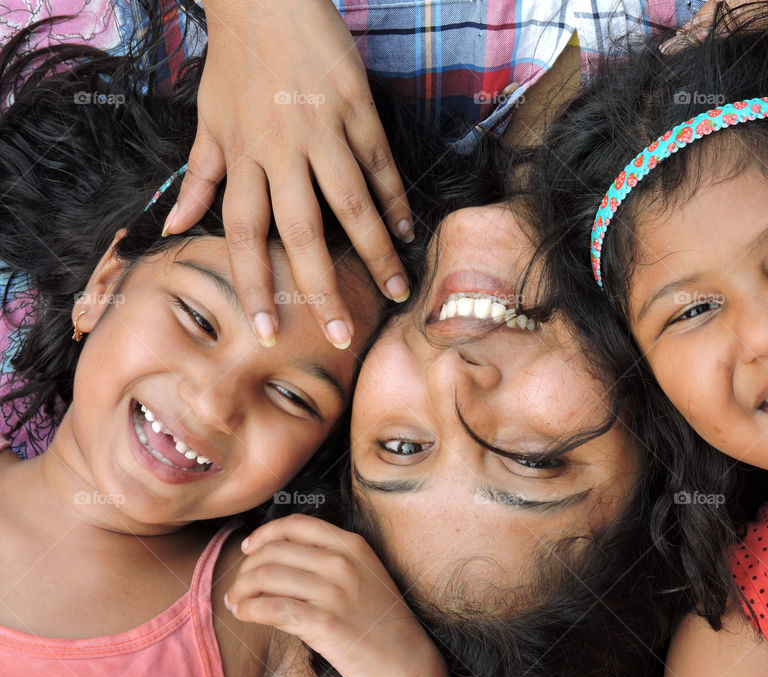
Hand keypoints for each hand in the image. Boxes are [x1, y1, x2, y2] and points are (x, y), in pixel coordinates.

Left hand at [166, 0, 412, 349]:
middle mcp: (279, 149)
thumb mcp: (207, 121)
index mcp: (241, 157)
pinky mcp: (355, 106)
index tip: (269, 331)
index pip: (245, 235)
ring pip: (350, 202)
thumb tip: (175, 227)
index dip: (255, 286)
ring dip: (374, 251)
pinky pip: (377, 162)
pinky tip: (406, 230)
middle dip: (320, 287)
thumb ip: (197, 178)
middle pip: (300, 231)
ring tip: (396, 289)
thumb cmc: (235, 63)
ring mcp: (321, 128)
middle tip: (341, 335)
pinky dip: (393, 197)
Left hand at [225, 515, 455, 676]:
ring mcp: (334, 591)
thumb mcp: (363, 577)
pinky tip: (245, 614)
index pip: (296, 524)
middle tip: (239, 584)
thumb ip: (329, 562)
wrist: (408, 662)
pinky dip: (249, 609)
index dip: (265, 534)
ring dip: (242, 589)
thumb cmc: (381, 623)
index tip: (249, 547)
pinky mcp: (324, 623)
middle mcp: (342, 562)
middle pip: (275, 550)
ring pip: (267, 576)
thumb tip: (276, 559)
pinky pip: (271, 608)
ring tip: (236, 601)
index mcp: (352, 545)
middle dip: (247, 567)